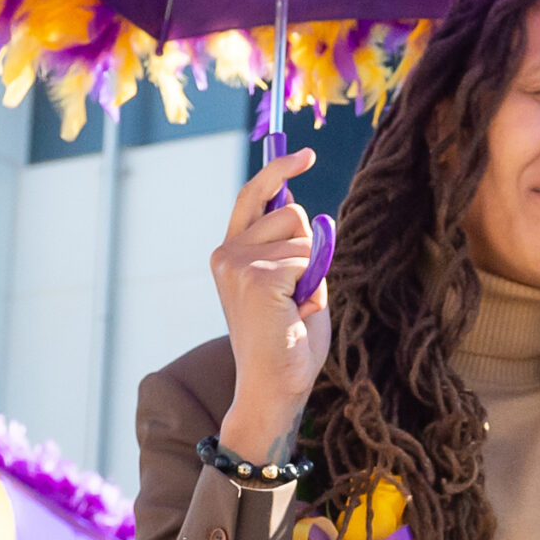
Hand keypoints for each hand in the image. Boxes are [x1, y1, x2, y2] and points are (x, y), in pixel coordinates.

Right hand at [211, 147, 332, 463]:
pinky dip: (311, 286)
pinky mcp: (254, 276)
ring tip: (294, 308)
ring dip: (312, 271)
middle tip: (297, 294)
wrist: (276, 386)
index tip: (305, 153)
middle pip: (292, 212)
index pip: (253, 196)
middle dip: (309, 247)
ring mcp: (237, 262)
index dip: (279, 170)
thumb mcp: (297, 284)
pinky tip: (293, 314)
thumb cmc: (290, 341)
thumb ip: (298, 249)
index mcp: (232, 252)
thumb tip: (307, 211)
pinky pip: (306, 259)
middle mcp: (227, 252)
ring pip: (304, 237)